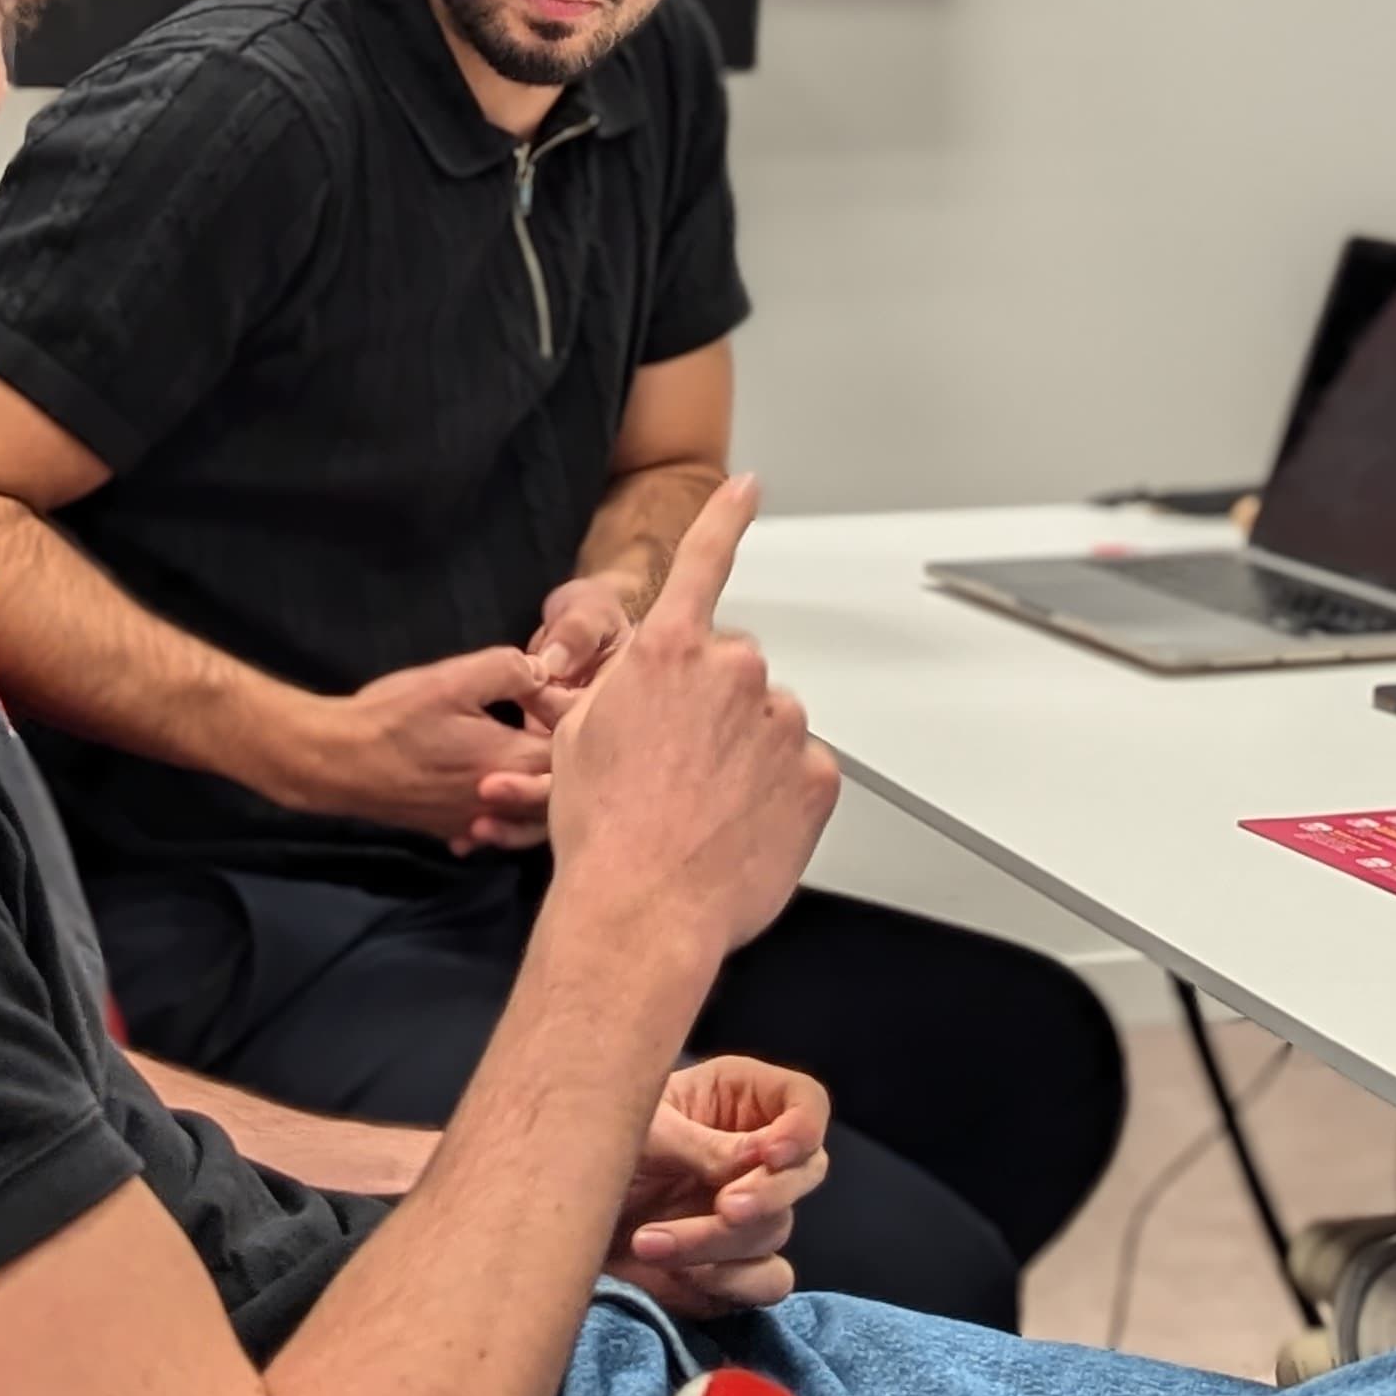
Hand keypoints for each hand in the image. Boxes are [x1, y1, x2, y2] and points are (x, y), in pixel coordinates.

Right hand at [296, 648, 556, 851]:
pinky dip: (501, 811)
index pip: (569, 752)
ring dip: (532, 789)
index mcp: (509, 761)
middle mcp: (500, 801)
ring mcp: (473, 821)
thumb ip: (508, 669)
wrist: (336, 762)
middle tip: (543, 727)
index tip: (559, 699)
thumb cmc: (395, 717)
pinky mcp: (448, 829)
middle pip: (554, 791)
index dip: (573, 724)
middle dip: (560, 762)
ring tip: (524, 758)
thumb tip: (546, 673)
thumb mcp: (453, 679)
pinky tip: (488, 789)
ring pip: (525, 815)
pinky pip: (492, 826)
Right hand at [548, 477, 835, 968]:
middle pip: (734, 670)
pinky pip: (801, 770)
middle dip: (713, 705)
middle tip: (675, 766)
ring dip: (745, 752)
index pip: (702, 563)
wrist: (642, 907)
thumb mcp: (578, 736)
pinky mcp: (817, 775)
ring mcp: (782, 723)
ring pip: (769, 723)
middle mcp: (734, 672)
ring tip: (702, 808)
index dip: (724, 518)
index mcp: (669, 652)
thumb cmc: (602, 828)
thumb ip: (621, 689)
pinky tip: (738, 826)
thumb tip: (640, 684)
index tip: (746, 488)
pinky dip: (776, 793)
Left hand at [609, 1057, 832, 1317]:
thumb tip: (759, 1161)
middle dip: (767, 1193)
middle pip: (806, 1172)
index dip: (802, 1128)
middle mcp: (752, 1155)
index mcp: (737, 1099)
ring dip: (717, 1242)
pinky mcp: (734, 1267)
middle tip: (723, 1208)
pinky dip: (732, 1282)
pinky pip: (766, 1282)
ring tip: (648, 1243)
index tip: (771, 1154)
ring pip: (776, 1231)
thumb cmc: (589, 1144)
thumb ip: (701, 1143)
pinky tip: (680, 1274)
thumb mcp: (639, 1130)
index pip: (804, 1102)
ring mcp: (747, 1214)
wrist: (551, 1219)